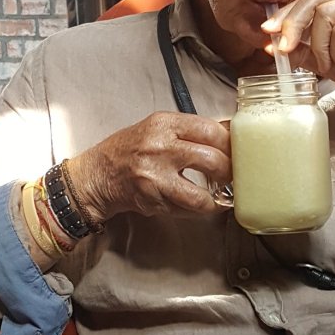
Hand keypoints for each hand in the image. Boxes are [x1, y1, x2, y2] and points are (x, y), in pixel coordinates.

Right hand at [63, 114, 231, 221]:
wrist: (97, 174)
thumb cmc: (130, 149)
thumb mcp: (158, 127)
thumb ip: (190, 130)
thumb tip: (229, 132)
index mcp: (164, 124)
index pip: (210, 130)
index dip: (230, 143)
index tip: (236, 151)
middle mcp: (160, 149)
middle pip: (212, 160)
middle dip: (229, 172)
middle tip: (232, 175)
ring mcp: (155, 178)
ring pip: (200, 195)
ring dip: (217, 199)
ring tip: (222, 196)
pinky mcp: (152, 201)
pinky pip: (186, 210)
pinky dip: (198, 210)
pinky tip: (201, 204)